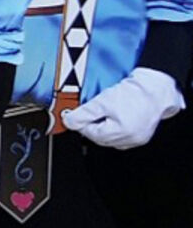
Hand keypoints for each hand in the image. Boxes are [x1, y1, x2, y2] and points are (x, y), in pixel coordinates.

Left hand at [63, 68, 185, 147]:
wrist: (157, 88)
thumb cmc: (136, 93)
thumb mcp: (103, 101)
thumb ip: (84, 113)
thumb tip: (69, 122)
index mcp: (120, 133)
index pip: (90, 134)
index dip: (79, 123)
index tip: (71, 115)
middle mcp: (129, 139)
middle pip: (100, 136)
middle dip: (90, 124)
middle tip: (85, 111)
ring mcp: (137, 137)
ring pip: (111, 135)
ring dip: (102, 125)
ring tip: (101, 110)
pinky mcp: (142, 132)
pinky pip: (122, 132)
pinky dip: (114, 124)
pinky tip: (113, 114)